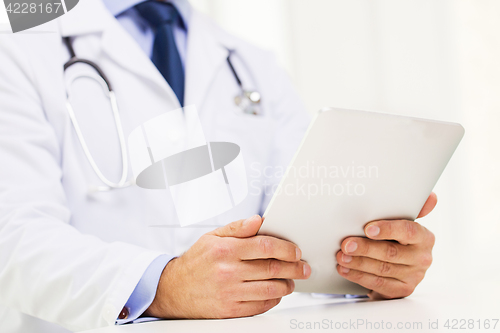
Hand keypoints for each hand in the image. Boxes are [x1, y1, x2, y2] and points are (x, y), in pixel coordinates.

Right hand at [145, 215, 310, 318]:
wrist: (174, 289)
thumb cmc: (196, 262)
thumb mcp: (212, 237)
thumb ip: (237, 228)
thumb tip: (258, 220)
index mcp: (225, 249)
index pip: (266, 246)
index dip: (286, 248)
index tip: (296, 251)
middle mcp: (228, 271)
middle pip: (272, 268)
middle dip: (294, 267)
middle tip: (302, 267)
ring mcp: (229, 292)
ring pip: (270, 289)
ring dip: (287, 285)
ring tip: (291, 281)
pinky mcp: (230, 310)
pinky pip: (260, 306)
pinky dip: (274, 300)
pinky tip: (277, 294)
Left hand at [336, 192, 437, 298]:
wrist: (399, 268)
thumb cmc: (397, 239)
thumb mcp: (402, 223)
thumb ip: (409, 209)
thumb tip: (431, 197)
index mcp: (424, 237)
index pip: (408, 231)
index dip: (388, 229)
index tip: (368, 228)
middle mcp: (422, 258)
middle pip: (391, 252)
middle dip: (365, 248)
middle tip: (346, 244)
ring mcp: (413, 276)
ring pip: (382, 269)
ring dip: (358, 263)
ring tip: (341, 256)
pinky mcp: (402, 290)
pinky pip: (378, 283)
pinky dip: (358, 276)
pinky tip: (345, 269)